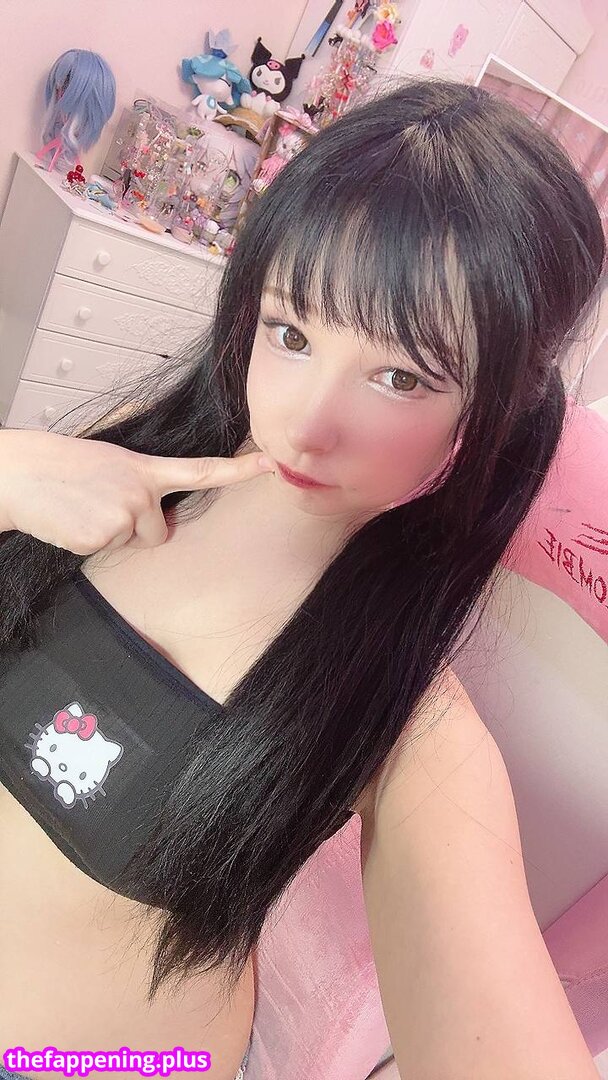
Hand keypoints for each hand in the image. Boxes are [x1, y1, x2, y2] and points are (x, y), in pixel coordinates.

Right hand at [0, 428, 272, 555]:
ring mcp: (123, 515)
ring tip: (83, 507)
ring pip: (133, 543)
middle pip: (159, 533)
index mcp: (145, 468)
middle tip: (102, 504)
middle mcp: (141, 492)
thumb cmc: (63, 466)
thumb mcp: (111, 460)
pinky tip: (72, 520)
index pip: (203, 471)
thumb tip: (158, 512)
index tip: (274, 466)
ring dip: (109, 532)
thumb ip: (143, 481)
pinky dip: (89, 540)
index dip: (241, 471)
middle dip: (136, 528)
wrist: (20, 474)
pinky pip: (107, 550)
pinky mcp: (102, 537)